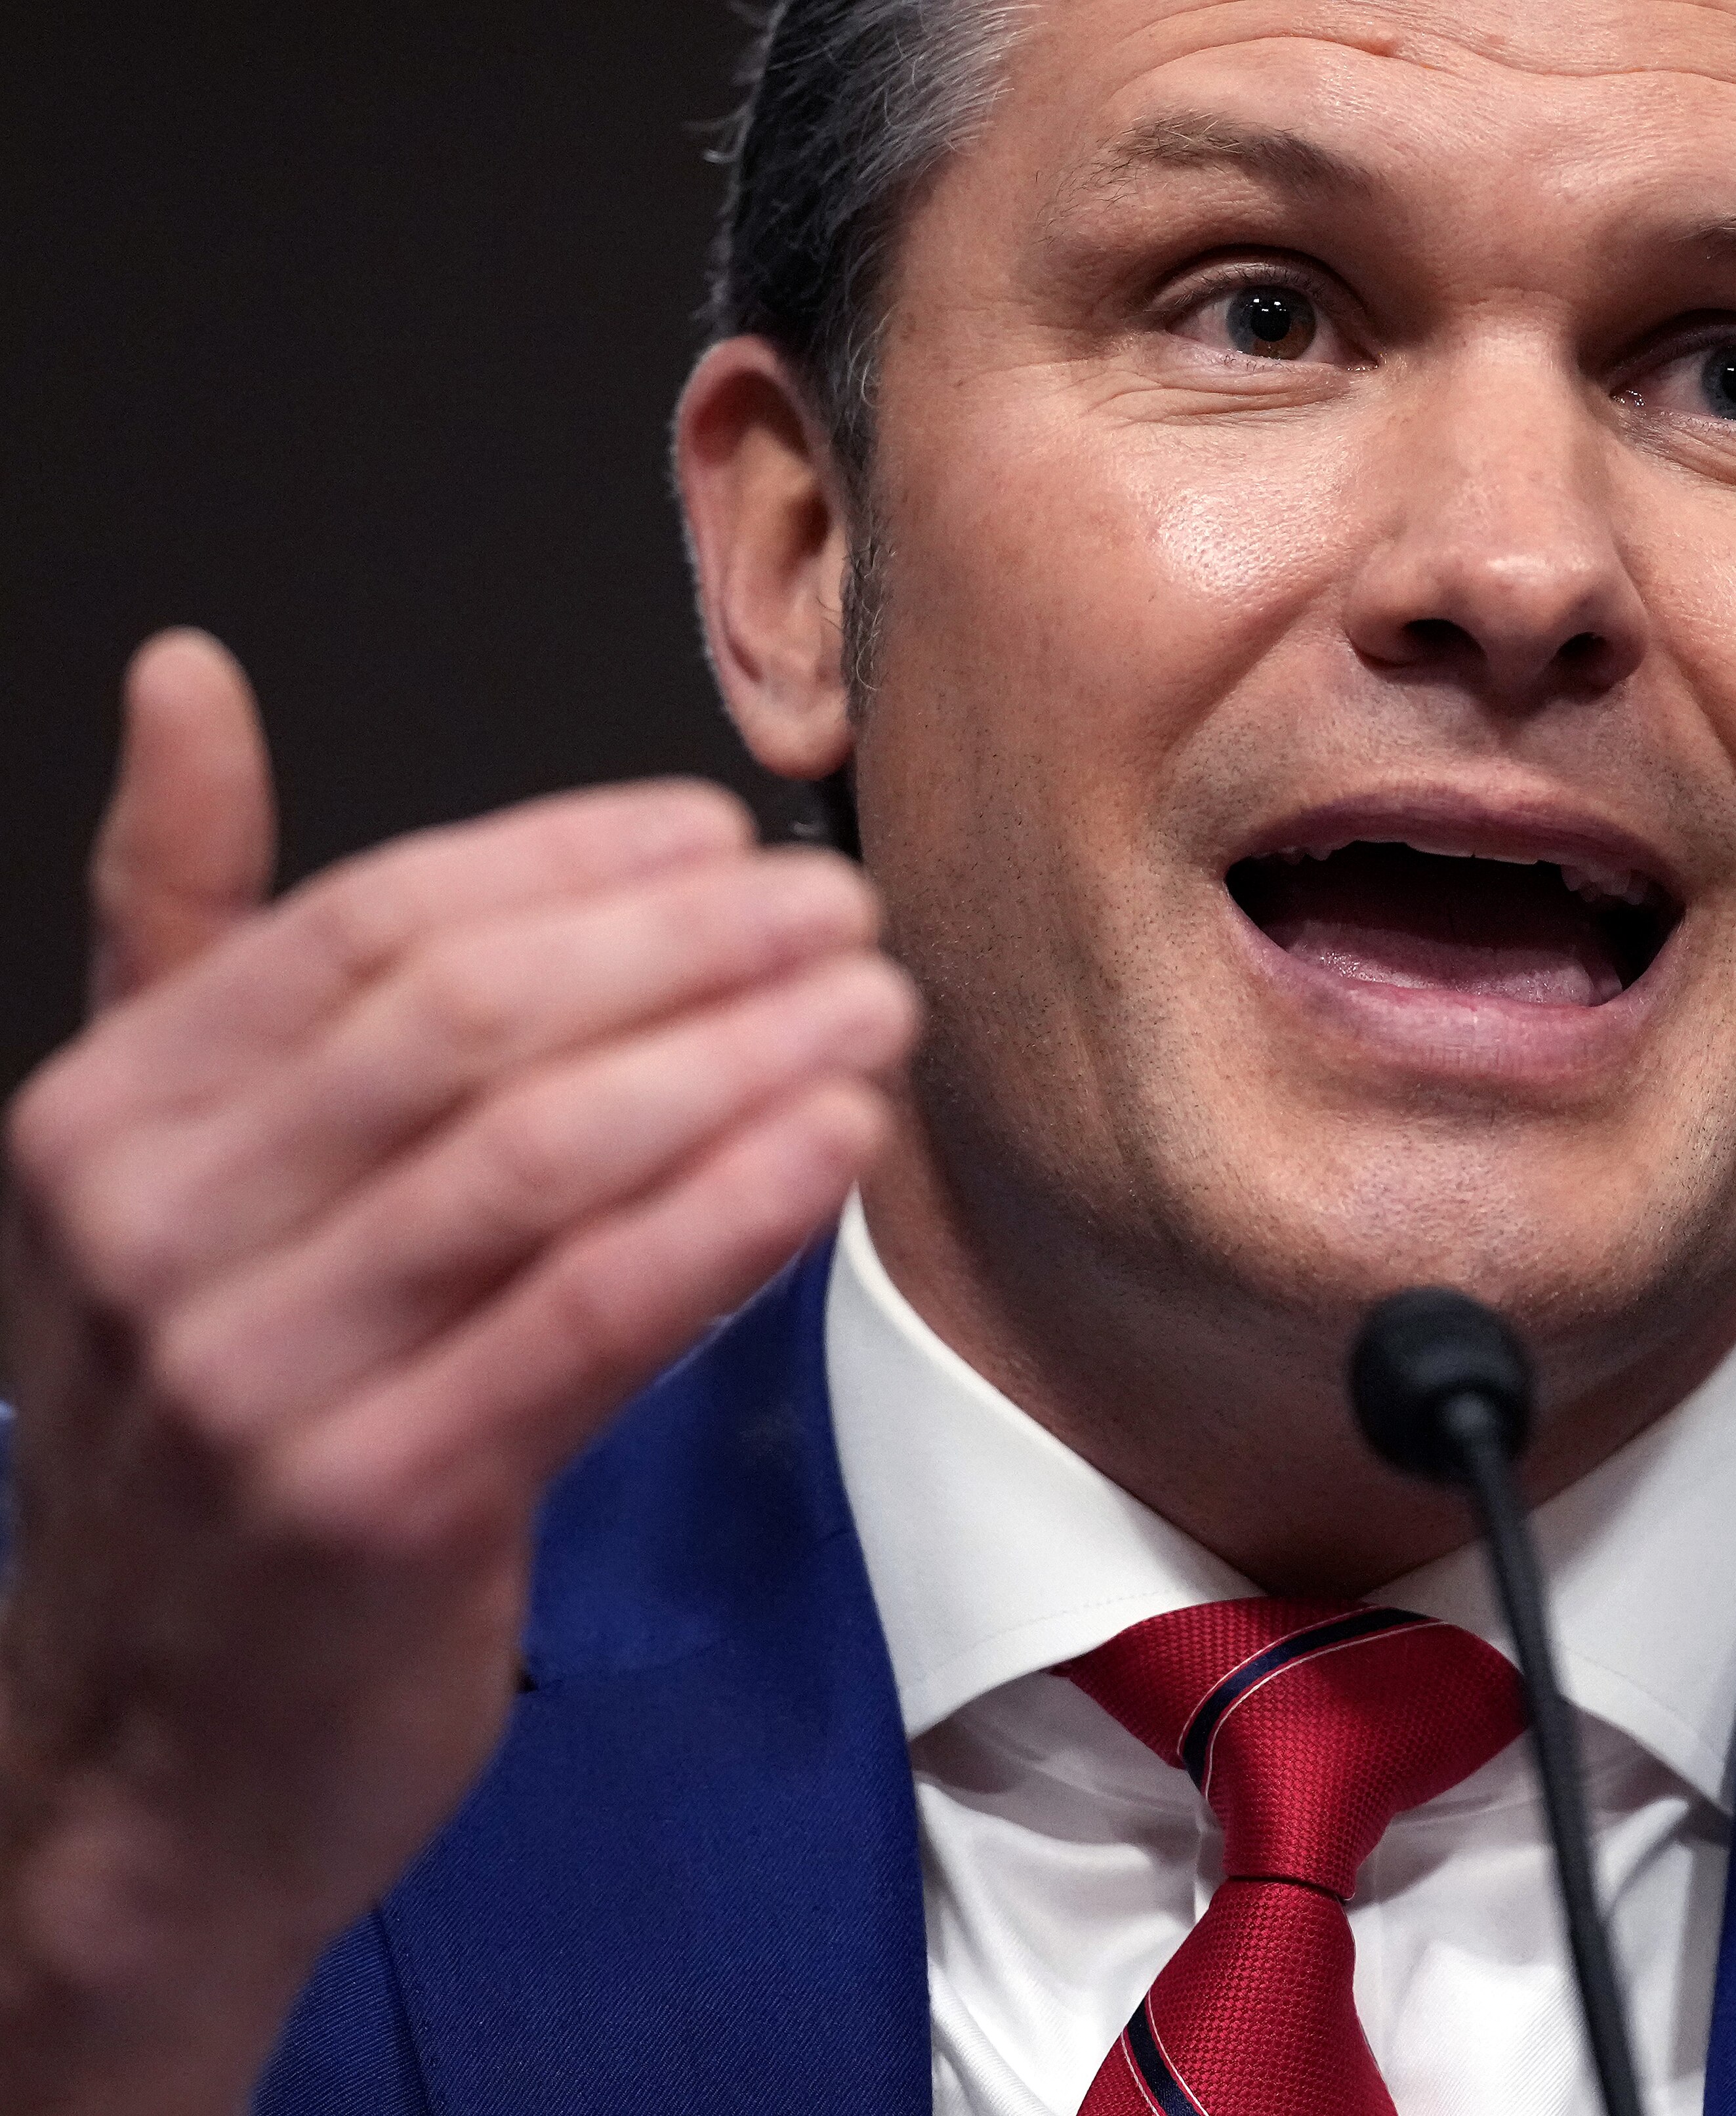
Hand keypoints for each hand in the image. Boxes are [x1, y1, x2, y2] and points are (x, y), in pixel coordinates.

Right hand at [0, 634, 916, 2113]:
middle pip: (469, 1023)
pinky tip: (835, 1144)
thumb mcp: (146, 1176)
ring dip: (739, 1061)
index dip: (567, 859)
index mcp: (105, 1121)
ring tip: (874, 1010)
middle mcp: (158, 1237)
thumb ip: (180, 928)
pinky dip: (726, 1212)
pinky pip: (589, 1317)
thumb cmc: (205, 1434)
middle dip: (686, 948)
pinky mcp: (376, 1504)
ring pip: (543, 1156)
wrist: (154, 1753)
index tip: (721, 835)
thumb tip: (186, 677)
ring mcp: (257, 1379)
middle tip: (842, 911)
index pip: (369, 926)